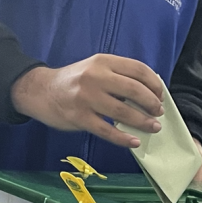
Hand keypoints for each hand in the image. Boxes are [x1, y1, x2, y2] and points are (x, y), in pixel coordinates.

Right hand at [10, 55, 163, 148]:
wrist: (41, 91)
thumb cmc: (73, 81)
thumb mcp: (94, 68)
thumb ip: (117, 75)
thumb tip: (148, 92)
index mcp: (102, 61)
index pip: (137, 69)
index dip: (154, 83)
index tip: (161, 95)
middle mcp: (95, 77)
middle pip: (134, 89)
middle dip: (152, 103)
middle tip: (159, 112)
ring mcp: (86, 98)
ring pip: (123, 110)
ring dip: (142, 121)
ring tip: (153, 127)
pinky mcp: (79, 117)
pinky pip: (106, 130)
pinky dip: (123, 137)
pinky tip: (134, 141)